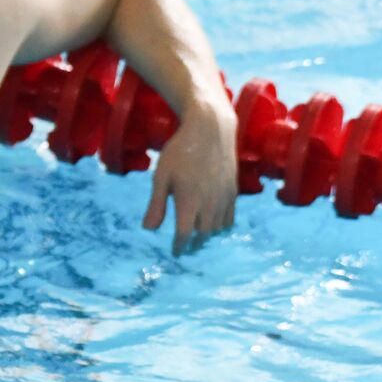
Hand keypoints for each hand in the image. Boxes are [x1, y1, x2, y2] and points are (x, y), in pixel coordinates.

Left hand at [143, 97, 237, 254]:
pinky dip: (221, 226)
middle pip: (203, 234)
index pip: (184, 234)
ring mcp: (224, 197)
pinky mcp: (233, 191)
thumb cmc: (179, 152)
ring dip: (207, 236)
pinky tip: (212, 225)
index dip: (178, 246)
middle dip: (193, 244)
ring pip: (218, 228)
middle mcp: (210, 202)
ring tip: (197, 239)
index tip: (174, 253)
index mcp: (189, 200)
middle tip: (185, 249)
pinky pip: (230, 217)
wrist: (210, 129)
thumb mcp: (161, 177)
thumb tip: (148, 230)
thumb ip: (156, 205)